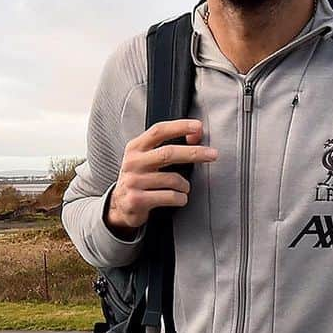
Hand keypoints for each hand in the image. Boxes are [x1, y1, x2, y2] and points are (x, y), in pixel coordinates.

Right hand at [106, 119, 216, 234]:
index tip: (198, 127)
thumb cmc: (139, 179)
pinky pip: (169, 197)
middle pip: (168, 153)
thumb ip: (167, 146)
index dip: (179, 127)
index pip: (159, 131)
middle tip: (212, 154)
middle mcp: (133, 163)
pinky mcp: (137, 200)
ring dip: (185, 185)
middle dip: (194, 153)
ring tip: (184, 188)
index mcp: (135, 148)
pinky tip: (179, 199)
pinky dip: (181, 198)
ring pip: (172, 179)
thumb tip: (195, 134)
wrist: (120, 206)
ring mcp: (133, 182)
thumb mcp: (147, 159)